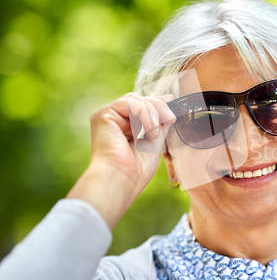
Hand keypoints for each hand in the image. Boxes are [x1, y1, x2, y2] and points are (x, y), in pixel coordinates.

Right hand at [66, 92, 175, 228]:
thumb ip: (158, 122)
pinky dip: (144, 113)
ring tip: (155, 133)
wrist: (122, 179)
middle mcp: (113, 120)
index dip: (157, 101)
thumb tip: (166, 101)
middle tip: (171, 118)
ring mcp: (107, 116)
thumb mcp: (154, 140)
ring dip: (152, 114)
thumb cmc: (137, 168)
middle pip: (139, 100)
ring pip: (136, 100)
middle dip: (158, 107)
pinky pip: (130, 102)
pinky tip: (149, 129)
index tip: (172, 100)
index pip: (140, 106)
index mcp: (123, 126)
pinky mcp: (102, 115)